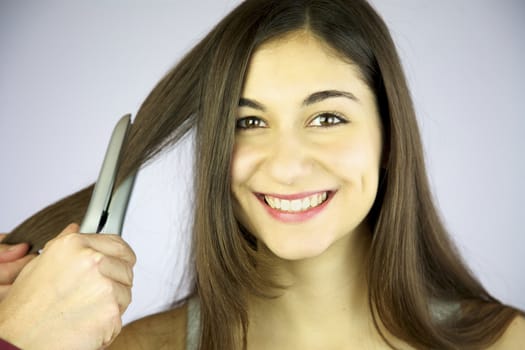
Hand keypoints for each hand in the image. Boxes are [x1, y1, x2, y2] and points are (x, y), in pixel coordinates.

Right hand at [0, 224, 135, 349]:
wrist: (18, 341)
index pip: (118, 245)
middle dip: (115, 282)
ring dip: (111, 304)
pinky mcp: (111, 311)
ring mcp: (104, 286)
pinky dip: (108, 325)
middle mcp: (92, 260)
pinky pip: (120, 316)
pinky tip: (85, 325)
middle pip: (127, 269)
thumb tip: (76, 228)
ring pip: (126, 293)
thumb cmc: (25, 308)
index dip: (118, 258)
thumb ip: (64, 243)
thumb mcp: (39, 265)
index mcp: (74, 244)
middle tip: (92, 296)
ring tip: (83, 311)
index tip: (116, 266)